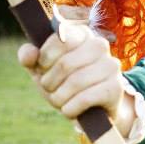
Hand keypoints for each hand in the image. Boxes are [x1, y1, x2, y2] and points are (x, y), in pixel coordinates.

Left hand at [17, 25, 133, 128]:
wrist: (89, 109)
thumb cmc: (63, 83)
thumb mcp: (42, 69)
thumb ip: (29, 58)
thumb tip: (30, 53)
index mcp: (82, 33)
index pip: (60, 39)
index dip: (45, 58)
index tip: (43, 68)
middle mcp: (100, 45)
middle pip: (66, 64)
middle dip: (49, 82)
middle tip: (49, 89)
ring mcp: (111, 66)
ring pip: (76, 82)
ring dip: (59, 98)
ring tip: (58, 101)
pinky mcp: (115, 88)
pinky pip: (86, 98)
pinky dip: (70, 108)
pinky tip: (69, 110)